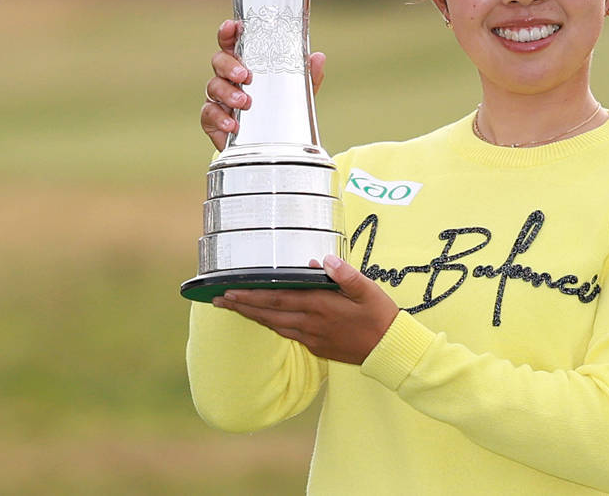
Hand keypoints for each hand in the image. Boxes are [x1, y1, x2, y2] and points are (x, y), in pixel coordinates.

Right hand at [201, 19, 326, 150]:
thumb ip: (306, 76)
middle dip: (229, 66)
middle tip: (245, 76)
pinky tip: (232, 124)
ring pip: (213, 86)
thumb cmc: (278, 109)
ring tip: (244, 102)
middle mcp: (228, 78)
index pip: (233, 43)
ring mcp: (218, 97)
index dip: (228, 33)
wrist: (269, 144)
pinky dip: (220, 118)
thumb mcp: (297, 93)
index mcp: (246, 64)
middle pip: (219, 61)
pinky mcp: (212, 118)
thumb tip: (318, 57)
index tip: (231, 26)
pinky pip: (209, 114)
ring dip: (227, 92)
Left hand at [212, 256, 399, 364]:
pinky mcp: (317, 347)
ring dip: (253, 316)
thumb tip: (323, 259)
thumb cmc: (380, 316)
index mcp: (321, 306)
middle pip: (269, 314)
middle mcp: (311, 323)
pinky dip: (271, 325)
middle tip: (218, 301)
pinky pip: (288, 334)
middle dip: (242, 307)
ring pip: (275, 326)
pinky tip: (266, 320)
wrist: (390, 350)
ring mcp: (312, 337)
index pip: (277, 298)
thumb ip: (344, 274)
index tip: (229, 291)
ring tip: (235, 309)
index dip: (251, 295)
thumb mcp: (367, 290)